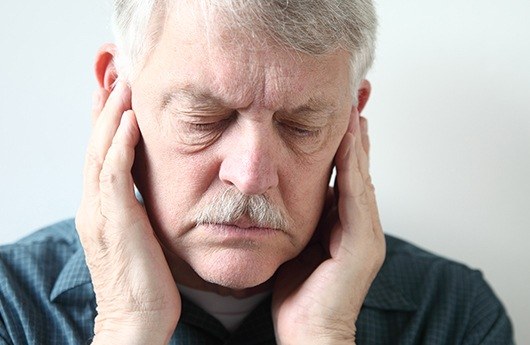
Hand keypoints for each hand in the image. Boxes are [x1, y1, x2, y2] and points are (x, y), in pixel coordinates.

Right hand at [76, 81, 179, 343]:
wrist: (136, 320)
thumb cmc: (145, 284)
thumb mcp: (141, 239)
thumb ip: (139, 212)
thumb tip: (150, 195)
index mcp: (101, 209)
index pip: (100, 155)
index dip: (105, 123)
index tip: (115, 95)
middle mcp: (94, 206)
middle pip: (95, 145)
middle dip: (104, 108)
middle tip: (113, 74)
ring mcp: (100, 212)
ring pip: (100, 152)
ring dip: (110, 115)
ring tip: (121, 83)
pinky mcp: (114, 220)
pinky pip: (113, 173)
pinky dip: (119, 143)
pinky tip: (129, 120)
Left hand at [272, 116, 385, 343]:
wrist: (309, 334)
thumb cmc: (298, 295)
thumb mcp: (296, 246)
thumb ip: (300, 219)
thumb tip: (283, 193)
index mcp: (343, 225)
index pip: (346, 175)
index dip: (344, 143)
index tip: (338, 112)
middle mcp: (360, 225)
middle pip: (358, 168)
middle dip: (356, 133)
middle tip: (354, 96)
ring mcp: (365, 234)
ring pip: (361, 176)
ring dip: (357, 141)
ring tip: (353, 107)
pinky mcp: (362, 244)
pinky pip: (356, 196)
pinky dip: (353, 167)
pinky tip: (349, 140)